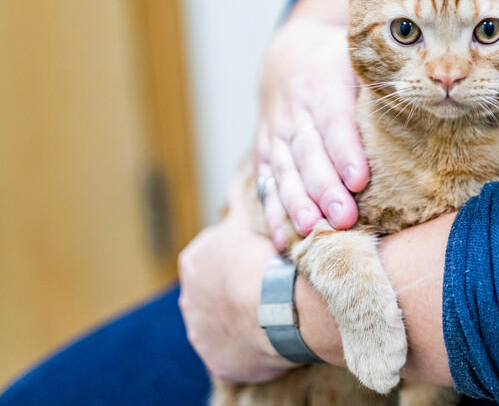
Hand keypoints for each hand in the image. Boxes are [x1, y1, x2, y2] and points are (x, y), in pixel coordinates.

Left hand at [178, 179, 294, 381]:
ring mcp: (200, 330)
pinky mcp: (215, 358)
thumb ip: (242, 197)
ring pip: (220, 321)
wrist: (278, 304)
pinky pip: (231, 350)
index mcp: (194, 260)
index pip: (213, 257)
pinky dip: (246, 344)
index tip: (260, 261)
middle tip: (267, 287)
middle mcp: (188, 296)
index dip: (238, 258)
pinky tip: (268, 335)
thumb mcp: (253, 217)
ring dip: (238, 317)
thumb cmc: (266, 256)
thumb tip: (245, 172)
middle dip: (234, 289)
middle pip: (213, 290)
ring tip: (270, 313)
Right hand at [254, 0, 368, 245]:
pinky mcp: (264, 152)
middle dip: (325, 187)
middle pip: (308, 152)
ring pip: (285, 171)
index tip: (360, 180)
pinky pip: (267, 184)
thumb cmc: (339, 65)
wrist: (288, 57)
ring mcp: (275, 133)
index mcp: (323, 85)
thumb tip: (430, 101)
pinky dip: (275, 211)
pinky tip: (287, 237)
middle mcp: (295, 110)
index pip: (334, 121)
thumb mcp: (358, 62)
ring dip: (298, 202)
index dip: (345, 151)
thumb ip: (384, 84)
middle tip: (344, 217)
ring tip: (312, 228)